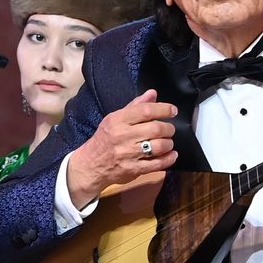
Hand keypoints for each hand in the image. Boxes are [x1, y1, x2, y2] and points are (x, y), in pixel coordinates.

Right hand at [66, 90, 178, 207]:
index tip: (172, 111)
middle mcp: (123, 136)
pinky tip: (171, 155)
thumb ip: (135, 106)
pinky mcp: (133, 169)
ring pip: (159, 146)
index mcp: (118, 120)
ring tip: (167, 142)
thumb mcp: (115, 119)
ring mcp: (129, 154)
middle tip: (169, 130)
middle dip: (168, 128)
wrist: (91, 165)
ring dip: (168, 143)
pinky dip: (168, 159)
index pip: (146, 111)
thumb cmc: (105, 139)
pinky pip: (157, 164)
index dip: (163, 109)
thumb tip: (152, 93)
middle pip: (156, 128)